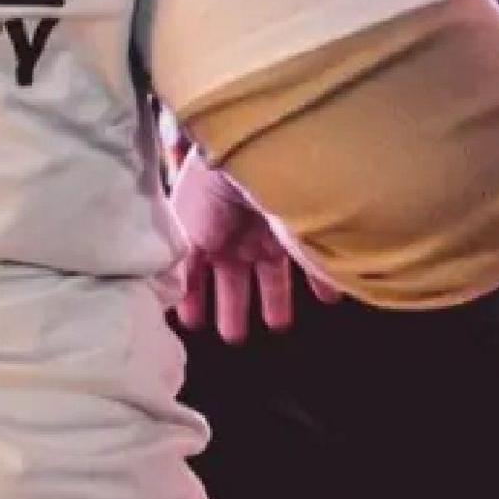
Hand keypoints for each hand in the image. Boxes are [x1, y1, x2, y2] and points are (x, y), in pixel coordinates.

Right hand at [170, 153, 339, 342]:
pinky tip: (329, 300)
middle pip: (232, 279)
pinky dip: (320, 279)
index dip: (192, 298)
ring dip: (275, 301)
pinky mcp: (297, 231)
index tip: (191, 324)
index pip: (193, 273)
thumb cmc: (208, 196)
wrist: (249, 158)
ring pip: (270, 274)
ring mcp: (265, 233)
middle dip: (232, 308)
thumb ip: (180, 270)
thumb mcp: (183, 236)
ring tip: (278, 328)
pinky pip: (311, 260)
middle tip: (233, 339)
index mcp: (199, 236)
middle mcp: (231, 235)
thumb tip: (169, 301)